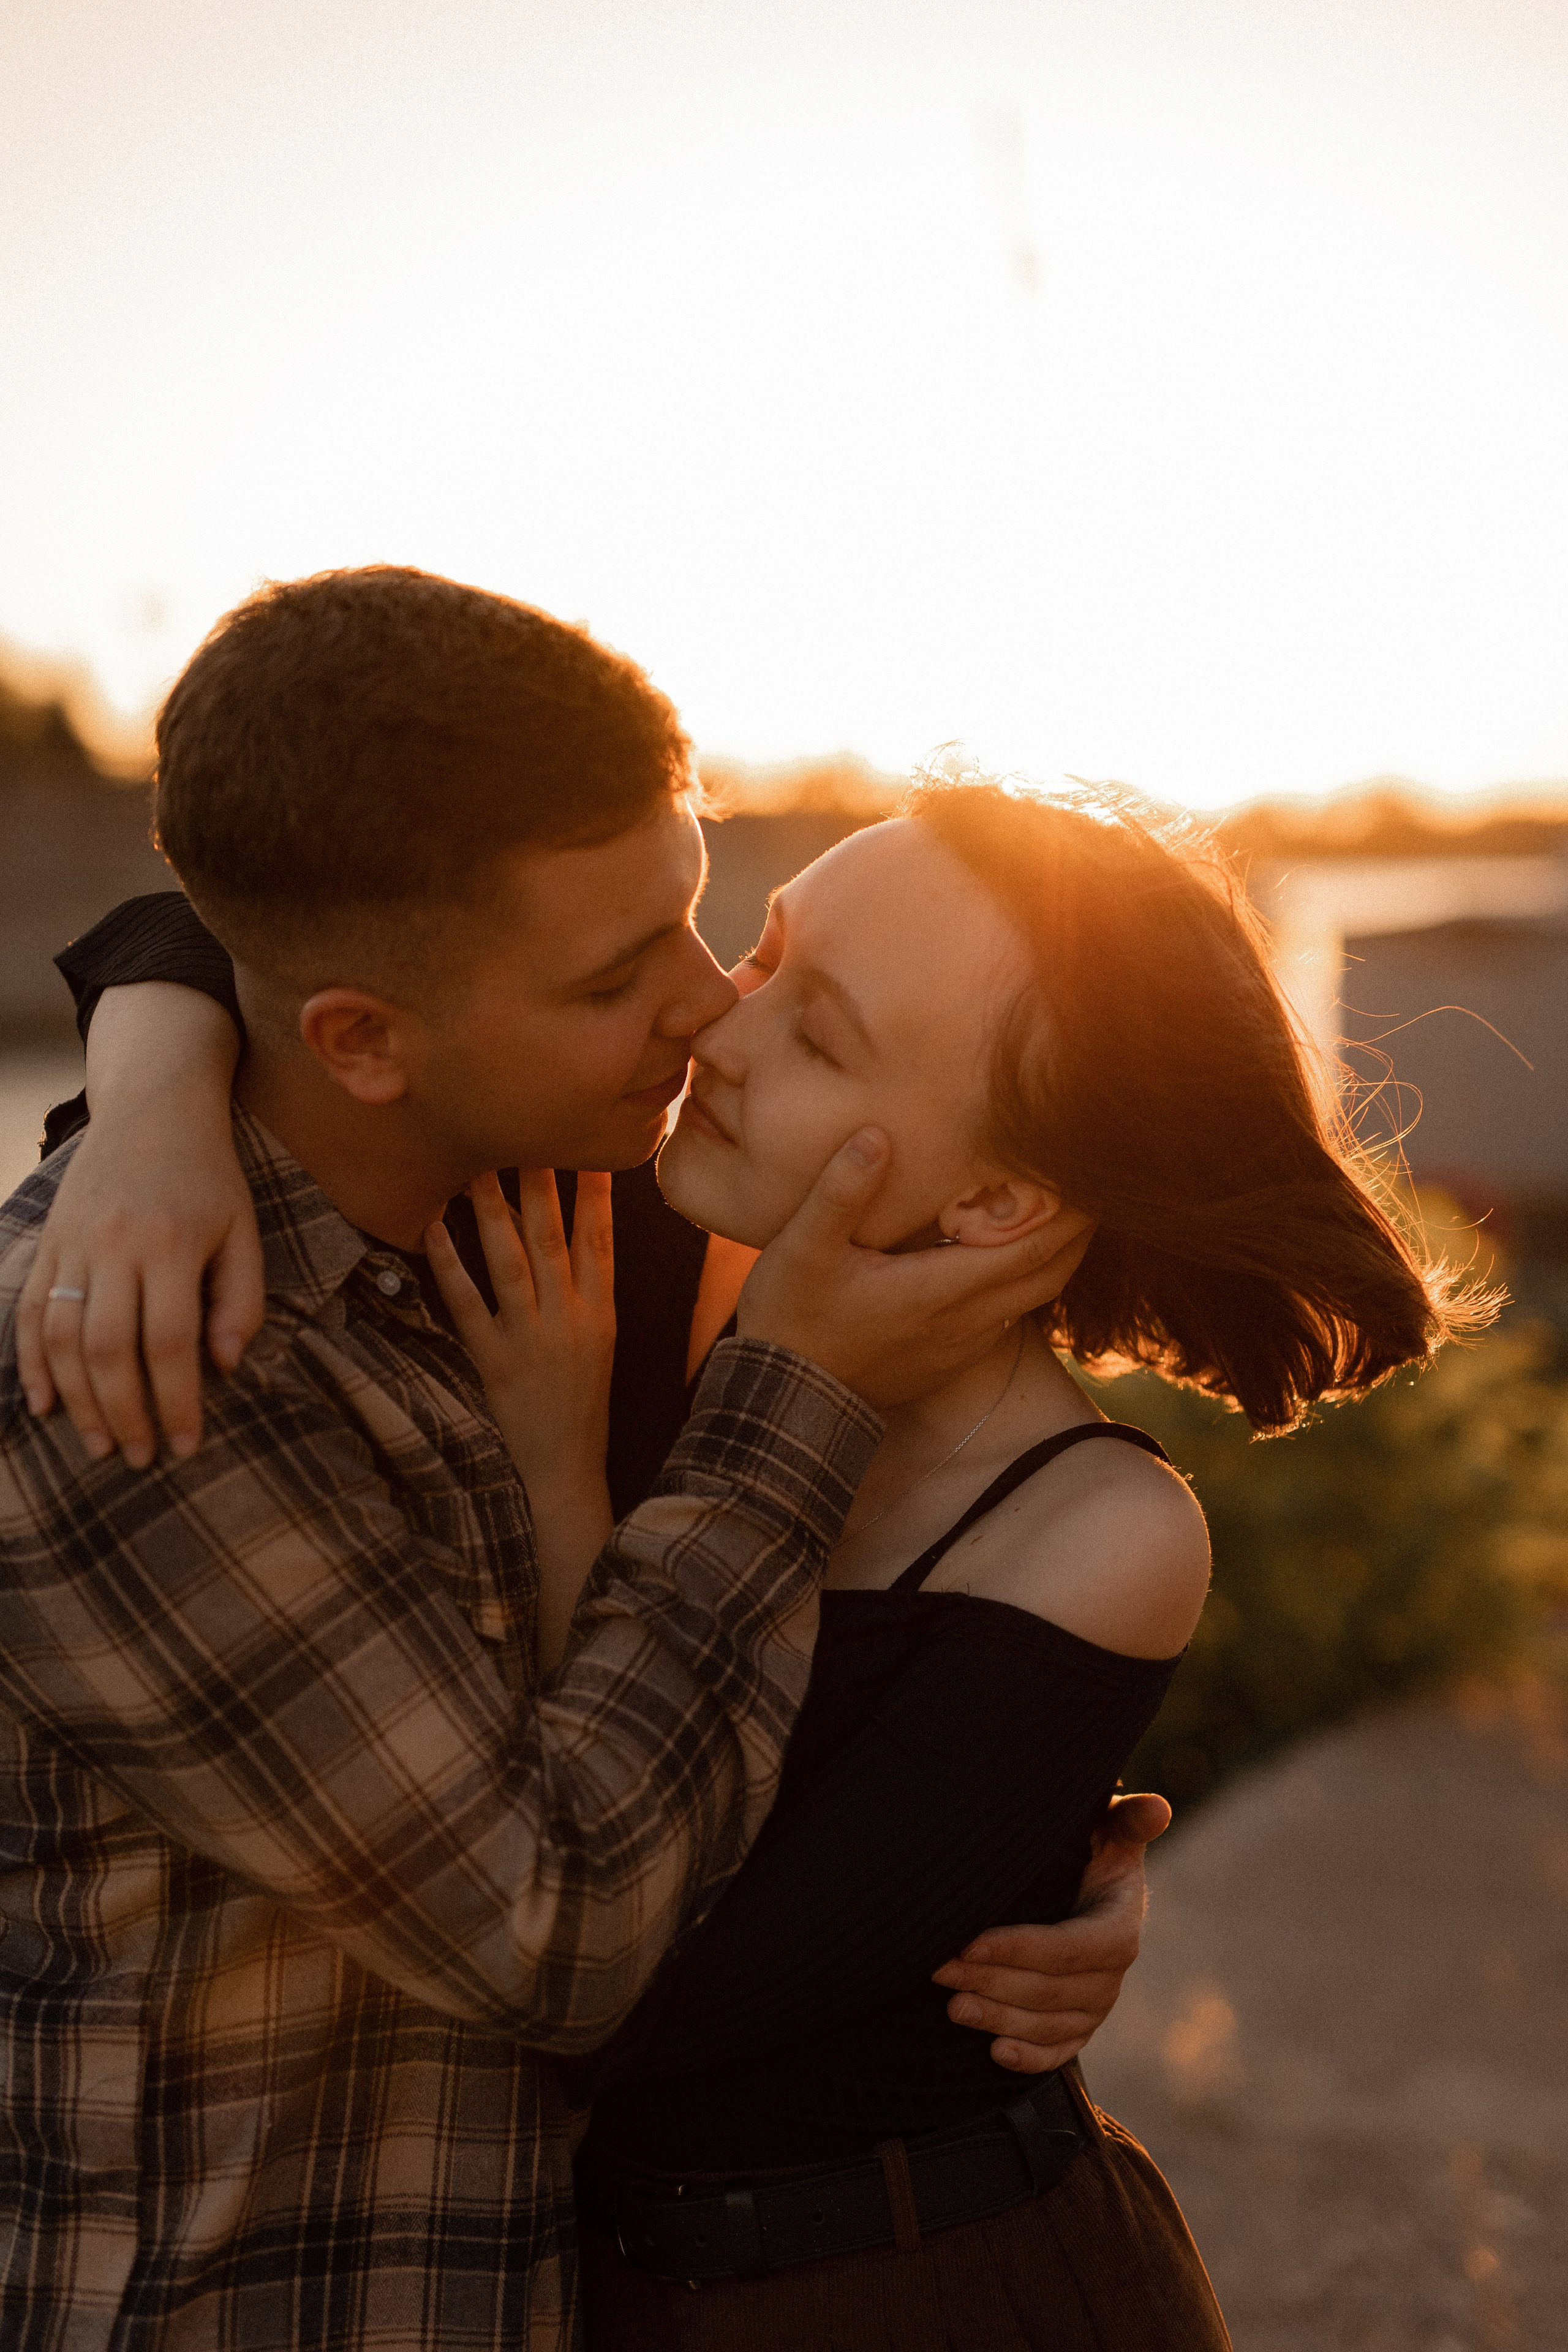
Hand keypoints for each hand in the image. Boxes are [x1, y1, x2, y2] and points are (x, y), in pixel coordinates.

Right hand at [16, 984, 260, 1465]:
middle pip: (111, 1349)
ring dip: (79, 1400)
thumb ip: (241, 1298)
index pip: (171, 1342)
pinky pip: (29, 1311)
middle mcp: (116, 1245)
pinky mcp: (49, 1241)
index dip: (178, 1401)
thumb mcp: (244, 1230)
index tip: (187, 1445)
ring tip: (102, 1443)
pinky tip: (45, 1404)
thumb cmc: (209, 1178)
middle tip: (142, 1457)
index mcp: (173, 1243)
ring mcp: (74, 1243)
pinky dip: (32, 1362)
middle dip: (126, 1413)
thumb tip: (223, 1365)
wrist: (153, 1108)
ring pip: (63, 1337)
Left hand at [426, 1171, 616, 1670]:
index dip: (594, 1193)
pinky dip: (450, 1265)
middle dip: (541, 1183)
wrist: (565, 1473)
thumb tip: (583, 1242)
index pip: (600, 1240)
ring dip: (494, 1210)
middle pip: (554, 1238)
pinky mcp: (493, 1360)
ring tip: (480, 1167)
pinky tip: (433, 1230)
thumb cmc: (581, 1408)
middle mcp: (569, 1318)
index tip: (589, 1149)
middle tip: (525, 1133)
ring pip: (512, 1260)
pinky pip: (467, 1303)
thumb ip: (590, 1294)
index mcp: (599, 1313)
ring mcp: (530, 1337)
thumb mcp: (601, 1345)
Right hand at [736, 1129, 1094, 1410]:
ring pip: (1033, 1298)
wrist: (784, 1399)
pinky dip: (1024, 1280)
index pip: (1031, 1246)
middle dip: (1079, 1229)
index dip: (1069, 1209)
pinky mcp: (949, 1360)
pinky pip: (1007, 1315)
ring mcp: (961, 1346)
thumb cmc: (791, 1319)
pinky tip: (1011, 1253)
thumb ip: (842, 1191)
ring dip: (1055, 1255)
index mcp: (940, 1289)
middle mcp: (965, 1322)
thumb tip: (878, 1135)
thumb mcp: (802, 1248)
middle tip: (1094, 1181)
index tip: (1090, 1168)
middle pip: (1050, 1273)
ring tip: (1063, 1209)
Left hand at [931, 1792, 1171, 2072]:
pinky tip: (994, 2053)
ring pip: (1047, 2024)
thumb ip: (1127, 1820)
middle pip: (1050, 1989)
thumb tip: (1157, 1806)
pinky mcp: (1078, 2028)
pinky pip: (1057, 2052)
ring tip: (952, 2005)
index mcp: (1119, 1926)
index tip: (970, 1940)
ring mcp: (1096, 2007)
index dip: (1021, 1948)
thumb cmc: (1089, 1849)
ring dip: (998, 2018)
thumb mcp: (1107, 1830)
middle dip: (991, 1980)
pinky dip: (1028, 2058)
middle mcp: (1112, 1974)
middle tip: (939, 1967)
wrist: (1085, 1890)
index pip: (1071, 1947)